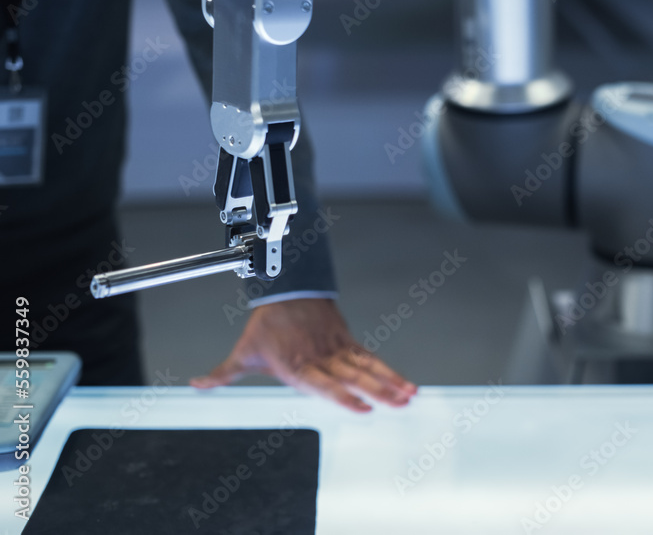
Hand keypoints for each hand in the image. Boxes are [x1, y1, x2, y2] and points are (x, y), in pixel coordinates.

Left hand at [191, 298, 417, 411]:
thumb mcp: (243, 352)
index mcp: (298, 367)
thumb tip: (196, 385)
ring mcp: (337, 349)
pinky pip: (370, 358)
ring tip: (410, 395)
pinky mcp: (347, 341)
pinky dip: (388, 370)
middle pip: (354, 377)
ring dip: (390, 382)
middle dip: (379, 391)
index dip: (344, 397)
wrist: (286, 288)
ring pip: (368, 368)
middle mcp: (322, 359)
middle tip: (399, 403)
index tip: (364, 409)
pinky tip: (404, 383)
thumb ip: (223, 374)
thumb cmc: (265, 326)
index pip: (325, 384)